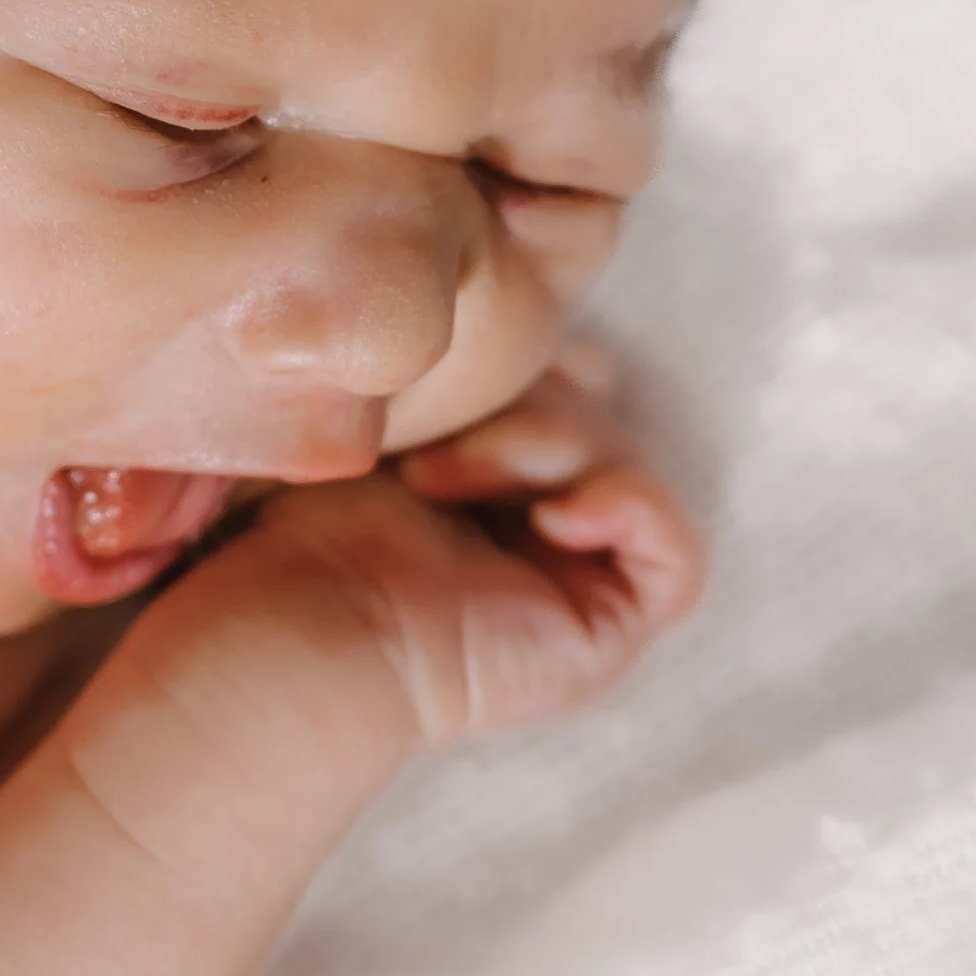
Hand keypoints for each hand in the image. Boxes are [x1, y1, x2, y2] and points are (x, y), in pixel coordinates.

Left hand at [223, 349, 704, 754]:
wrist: (299, 618)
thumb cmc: (311, 515)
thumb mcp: (410, 404)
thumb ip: (482, 369)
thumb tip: (564, 340)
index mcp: (490, 477)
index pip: (571, 374)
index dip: (532, 351)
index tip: (447, 361)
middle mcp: (537, 528)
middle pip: (601, 408)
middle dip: (529, 393)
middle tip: (430, 436)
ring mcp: (575, 582)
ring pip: (628, 461)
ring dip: (542, 444)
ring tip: (440, 477)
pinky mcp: (605, 635)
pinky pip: (676, 554)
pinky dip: (626, 509)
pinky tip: (550, 517)